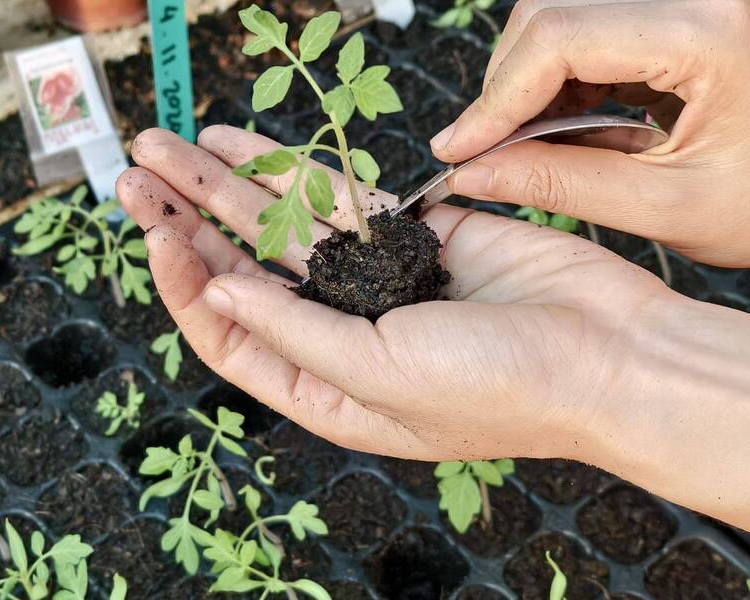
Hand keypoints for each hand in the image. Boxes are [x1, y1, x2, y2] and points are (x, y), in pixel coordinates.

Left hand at [116, 126, 670, 460]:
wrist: (612, 353)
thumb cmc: (507, 388)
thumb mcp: (380, 377)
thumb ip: (293, 331)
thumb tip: (215, 291)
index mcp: (328, 389)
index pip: (231, 335)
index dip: (185, 284)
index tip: (158, 233)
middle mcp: (344, 335)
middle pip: (245, 270)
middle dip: (189, 220)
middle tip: (137, 173)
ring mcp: (379, 281)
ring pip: (284, 225)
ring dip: (227, 186)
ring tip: (168, 146)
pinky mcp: (418, 235)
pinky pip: (341, 198)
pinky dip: (295, 170)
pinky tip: (244, 146)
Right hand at [430, 0, 749, 266]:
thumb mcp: (668, 208)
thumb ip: (563, 183)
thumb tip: (470, 172)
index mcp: (706, 34)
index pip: (561, 38)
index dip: (496, 99)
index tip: (456, 153)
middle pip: (549, 14)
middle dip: (505, 88)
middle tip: (484, 157)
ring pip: (558, 15)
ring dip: (528, 81)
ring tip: (526, 148)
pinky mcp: (678, 4)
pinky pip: (585, 24)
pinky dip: (558, 76)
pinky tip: (562, 126)